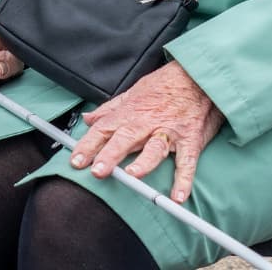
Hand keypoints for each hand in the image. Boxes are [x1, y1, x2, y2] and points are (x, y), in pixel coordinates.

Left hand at [68, 62, 223, 203]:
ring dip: (144, 162)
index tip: (76, 161)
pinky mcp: (190, 139)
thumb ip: (110, 108)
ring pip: (154, 148)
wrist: (196, 75)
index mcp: (131, 112)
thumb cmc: (164, 86)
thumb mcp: (133, 92)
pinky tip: (178, 196)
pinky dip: (184, 179)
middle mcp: (147, 122)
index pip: (104, 129)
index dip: (89, 145)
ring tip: (132, 175)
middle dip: (110, 155)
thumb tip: (88, 118)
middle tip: (98, 171)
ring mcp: (169, 131)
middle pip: (125, 139)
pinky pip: (187, 161)